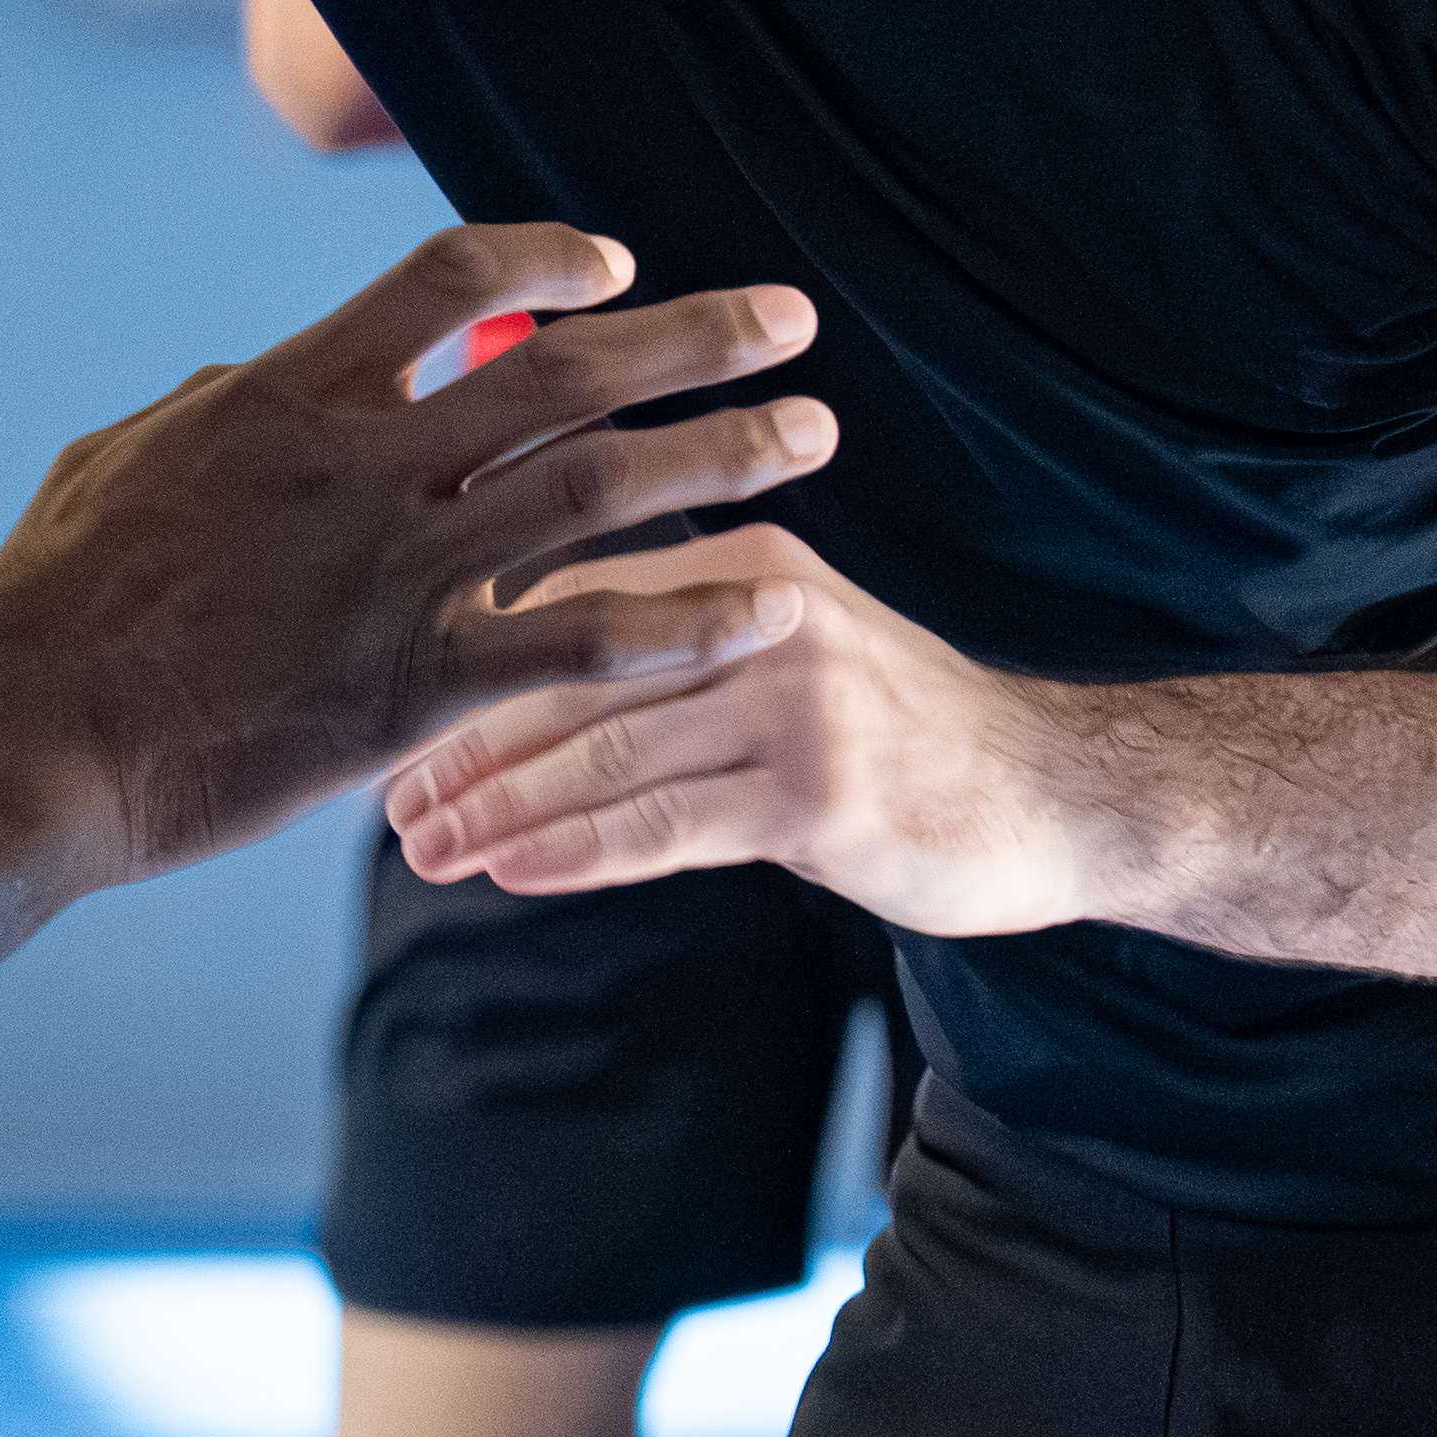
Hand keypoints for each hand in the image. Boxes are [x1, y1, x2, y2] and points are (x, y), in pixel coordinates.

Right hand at [0, 227, 829, 881]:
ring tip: (813, 439)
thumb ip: (219, 409)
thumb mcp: (123, 460)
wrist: (27, 739)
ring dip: (724, 457)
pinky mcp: (414, 690)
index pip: (451, 280)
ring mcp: (397, 577)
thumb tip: (268, 376)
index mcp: (289, 392)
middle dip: (696, 340)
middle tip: (791, 322)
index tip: (616, 268)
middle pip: (567, 371)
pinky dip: (685, 624)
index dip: (548, 261)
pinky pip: (583, 647)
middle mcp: (364, 466)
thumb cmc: (50, 607)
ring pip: (602, 489)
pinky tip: (764, 612)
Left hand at [384, 526, 1091, 940]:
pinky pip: (664, 823)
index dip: (467, 665)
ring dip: (499, 810)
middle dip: (463, 747)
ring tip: (426, 852)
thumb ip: (671, 650)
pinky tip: (514, 871)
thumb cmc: (894, 729)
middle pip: (568, 675)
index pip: (567, 601)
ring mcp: (791, 703)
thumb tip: (522, 672)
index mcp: (736, 565)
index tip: (389, 722)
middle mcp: (759, 614)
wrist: (1050, 792)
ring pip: (602, 752)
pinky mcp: (818, 794)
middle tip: (386, 804)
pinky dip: (576, 850)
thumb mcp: (782, 655)